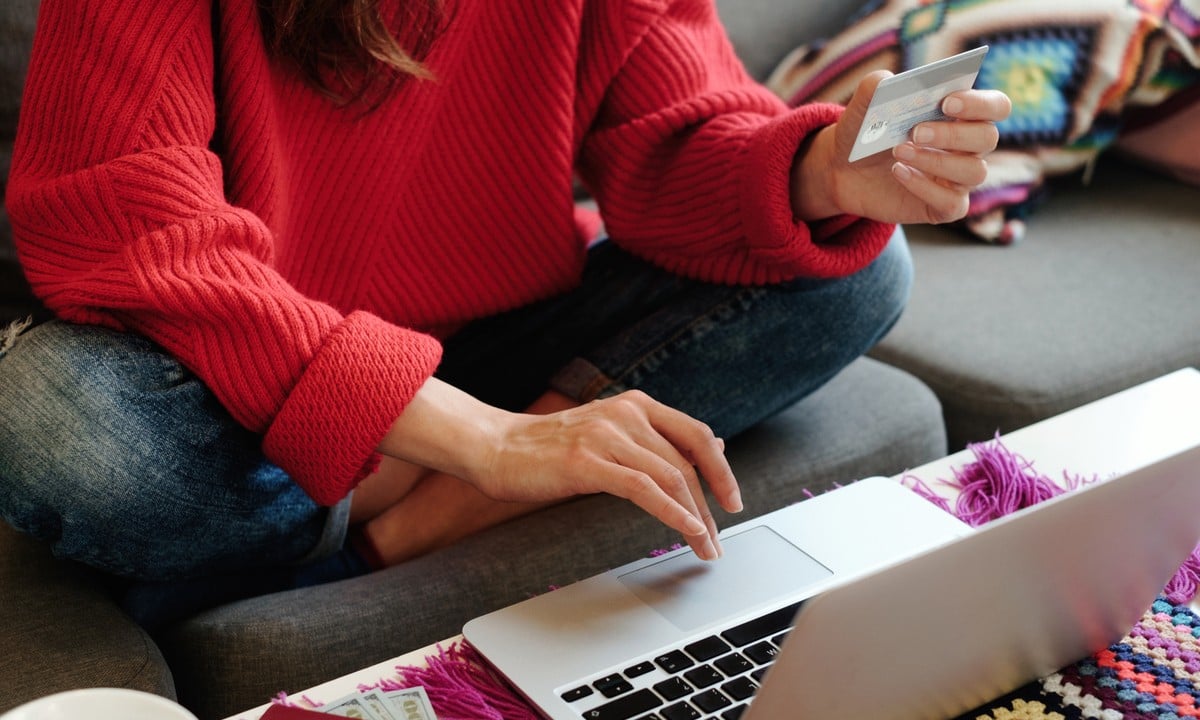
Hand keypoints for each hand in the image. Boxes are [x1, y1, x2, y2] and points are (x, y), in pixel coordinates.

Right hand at [479, 391, 741, 560]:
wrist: (495, 447)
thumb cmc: (549, 448)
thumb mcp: (609, 433)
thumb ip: (654, 440)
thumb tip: (712, 448)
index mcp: (634, 405)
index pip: (696, 434)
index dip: (721, 469)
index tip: (732, 500)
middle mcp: (625, 414)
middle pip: (688, 461)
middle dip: (710, 505)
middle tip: (717, 539)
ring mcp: (606, 436)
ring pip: (671, 477)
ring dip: (695, 517)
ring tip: (704, 546)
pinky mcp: (587, 463)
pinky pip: (644, 490)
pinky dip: (672, 513)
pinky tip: (686, 531)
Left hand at [792, 70, 1011, 224]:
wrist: (842, 170)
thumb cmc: (864, 132)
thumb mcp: (863, 107)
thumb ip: (874, 87)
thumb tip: (887, 81)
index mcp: (962, 115)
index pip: (996, 106)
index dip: (979, 104)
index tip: (947, 102)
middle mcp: (968, 147)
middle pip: (987, 138)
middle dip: (954, 134)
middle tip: (916, 132)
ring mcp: (958, 179)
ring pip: (974, 172)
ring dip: (937, 160)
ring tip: (899, 151)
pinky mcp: (943, 207)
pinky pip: (951, 202)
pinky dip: (924, 187)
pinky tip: (898, 172)